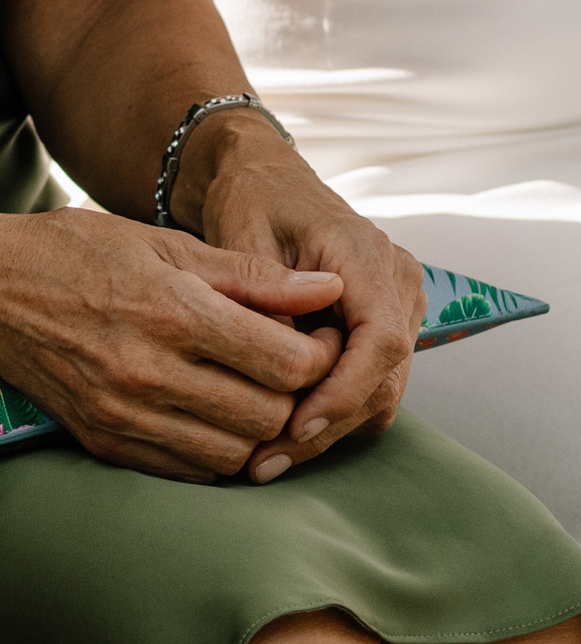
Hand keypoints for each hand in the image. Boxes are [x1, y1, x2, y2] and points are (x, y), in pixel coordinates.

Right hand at [0, 205, 344, 481]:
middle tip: (291, 369)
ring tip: (252, 393)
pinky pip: (191, 472)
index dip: (319, 354)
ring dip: (258, 431)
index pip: (287, 363)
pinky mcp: (105, 443)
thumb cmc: (74, 252)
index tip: (315, 338)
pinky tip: (212, 416)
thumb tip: (328, 291)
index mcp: (172, 310)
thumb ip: (250, 274)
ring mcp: (125, 415)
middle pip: (270, 416)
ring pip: (236, 455)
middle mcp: (150, 372)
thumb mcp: (161, 243)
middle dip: (295, 396)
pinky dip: (216, 452)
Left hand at [174, 120, 423, 475]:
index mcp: (366, 254)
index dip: (342, 391)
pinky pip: (372, 384)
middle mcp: (398, 281)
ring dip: (330, 428)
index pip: (379, 340)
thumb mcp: (243, 240)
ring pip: (382, 391)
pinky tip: (284, 434)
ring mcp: (400, 305)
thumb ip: (266, 299)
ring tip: (268, 458)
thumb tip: (283, 369)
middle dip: (328, 425)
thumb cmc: (250, 203)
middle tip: (267, 462)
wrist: (266, 181)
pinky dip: (333, 412)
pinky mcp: (387, 326)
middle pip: (384, 376)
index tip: (296, 427)